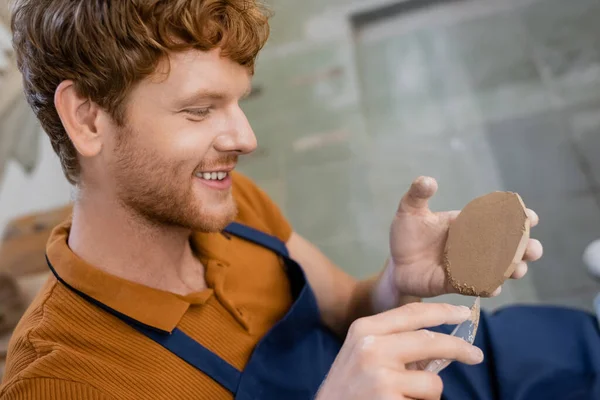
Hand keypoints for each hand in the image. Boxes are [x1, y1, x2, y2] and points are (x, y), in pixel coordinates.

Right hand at [315, 302, 483, 399]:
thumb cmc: (347, 387)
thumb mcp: (362, 354)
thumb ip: (394, 343)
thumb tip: (441, 346)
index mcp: (364, 329)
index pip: (412, 313)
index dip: (443, 311)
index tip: (464, 313)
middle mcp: (371, 347)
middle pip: (431, 341)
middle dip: (459, 348)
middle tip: (476, 355)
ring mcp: (381, 376)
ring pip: (433, 383)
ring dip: (428, 396)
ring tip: (404, 398)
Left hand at [388, 176, 542, 297]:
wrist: (394, 263)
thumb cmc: (406, 235)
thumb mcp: (409, 210)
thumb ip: (418, 194)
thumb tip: (428, 181)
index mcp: (468, 224)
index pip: (500, 218)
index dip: (519, 217)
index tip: (531, 216)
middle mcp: (474, 246)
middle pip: (510, 247)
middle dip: (527, 248)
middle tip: (532, 249)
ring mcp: (469, 266)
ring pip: (501, 269)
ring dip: (512, 270)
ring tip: (517, 270)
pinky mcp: (458, 284)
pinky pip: (479, 287)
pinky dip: (488, 287)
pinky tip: (493, 287)